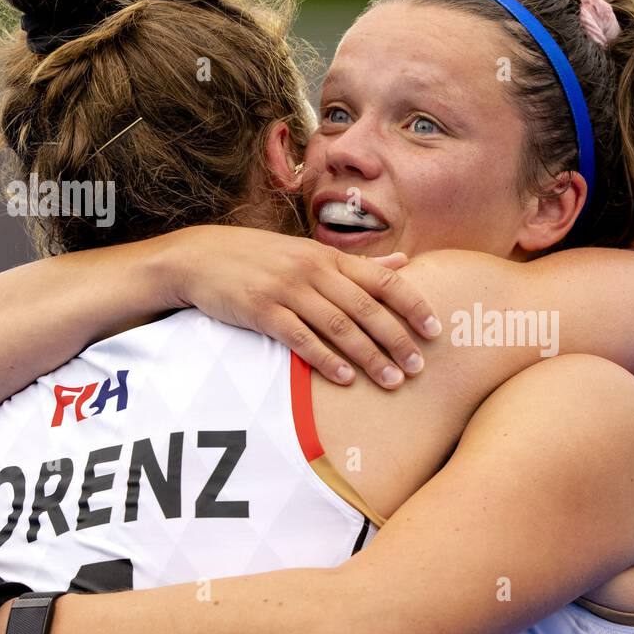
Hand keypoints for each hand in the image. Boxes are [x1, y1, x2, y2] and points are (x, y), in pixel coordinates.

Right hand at [162, 226, 441, 388]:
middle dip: (396, 339)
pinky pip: (300, 338)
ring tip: (392, 380)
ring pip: (338, 326)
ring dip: (368, 356)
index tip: (434, 331)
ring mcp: (287, 290)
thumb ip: (358, 264)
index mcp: (329, 257)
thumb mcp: (311, 252)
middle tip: (419, 368)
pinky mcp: (261, 310)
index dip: (412, 305)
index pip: (383, 280)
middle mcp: (313, 270)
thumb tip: (404, 265)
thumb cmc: (263, 258)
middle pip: (366, 308)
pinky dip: (325, 359)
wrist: (199, 257)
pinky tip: (345, 379)